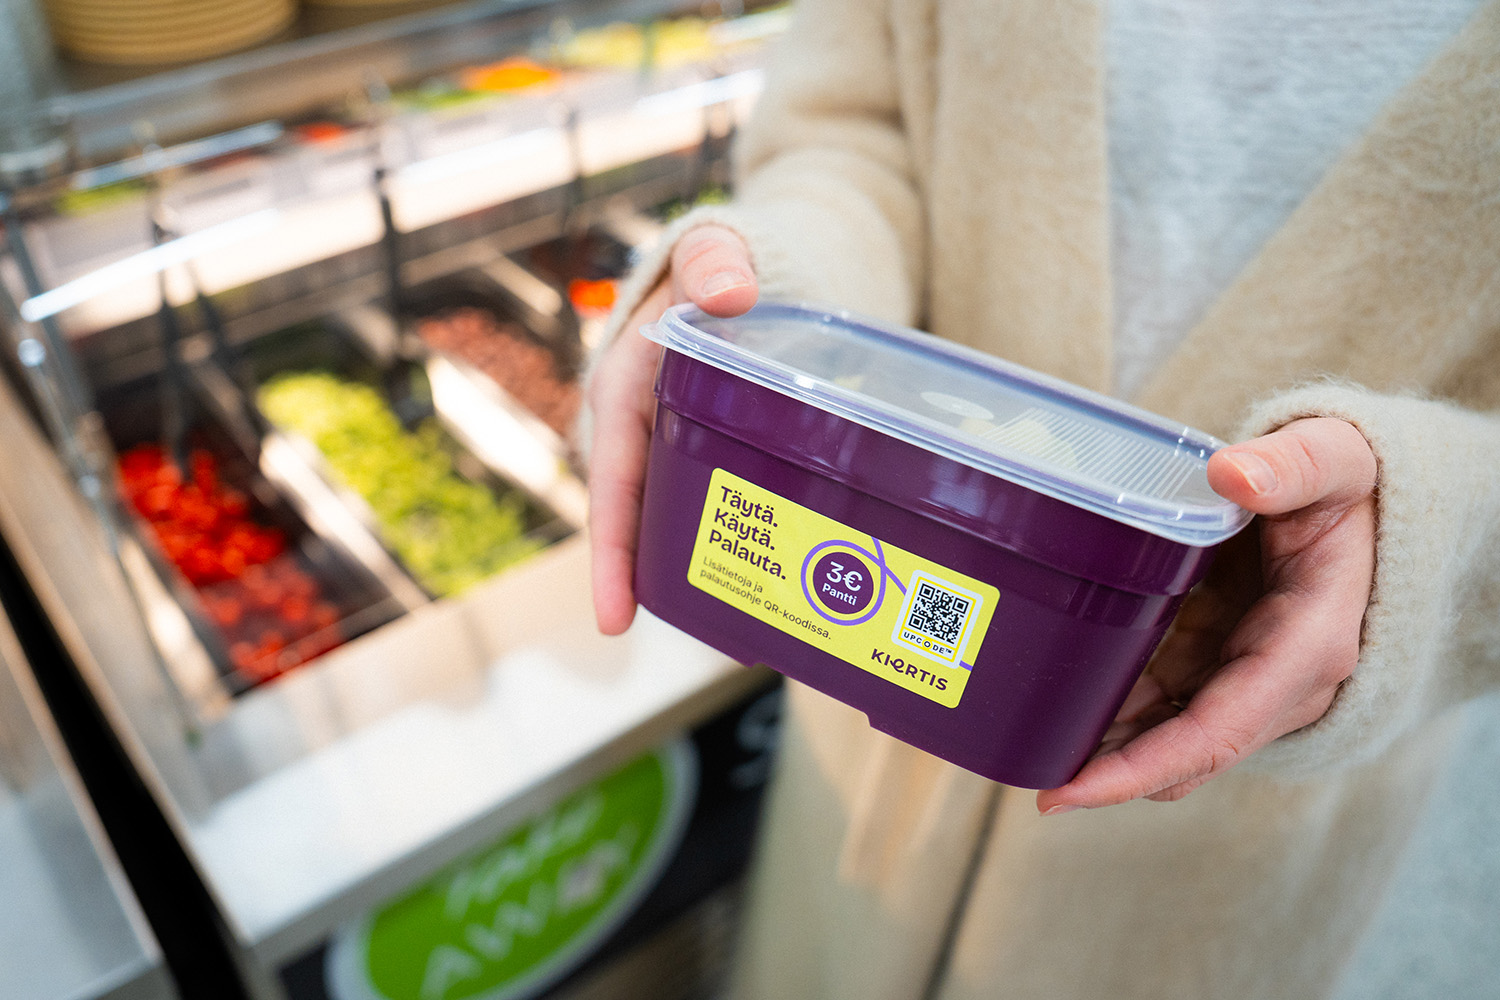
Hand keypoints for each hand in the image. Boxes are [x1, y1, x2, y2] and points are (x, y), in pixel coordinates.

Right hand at [588, 224, 757, 634]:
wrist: (745, 271)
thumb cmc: (716, 265)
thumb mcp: (710, 253)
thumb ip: (713, 261)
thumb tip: (727, 295)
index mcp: (626, 391)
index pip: (614, 482)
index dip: (613, 552)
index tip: (616, 618)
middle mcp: (643, 431)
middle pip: (641, 519)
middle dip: (654, 583)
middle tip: (705, 645)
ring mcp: (679, 448)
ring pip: (680, 521)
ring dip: (701, 575)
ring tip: (745, 639)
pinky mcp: (715, 456)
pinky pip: (717, 506)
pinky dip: (736, 545)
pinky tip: (776, 588)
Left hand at [1035, 417, 1377, 812]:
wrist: (1365, 498)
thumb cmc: (1348, 481)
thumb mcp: (1334, 460)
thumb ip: (1293, 466)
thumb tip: (1234, 476)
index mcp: (1306, 646)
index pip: (1216, 733)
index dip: (1140, 768)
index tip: (1072, 791)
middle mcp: (1280, 684)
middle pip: (1186, 753)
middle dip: (1109, 775)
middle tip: (1028, 777)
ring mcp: (1248, 679)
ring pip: (1169, 737)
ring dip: (1105, 750)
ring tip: (1028, 748)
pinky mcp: (1223, 663)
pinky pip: (1165, 705)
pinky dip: (1116, 714)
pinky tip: (1057, 707)